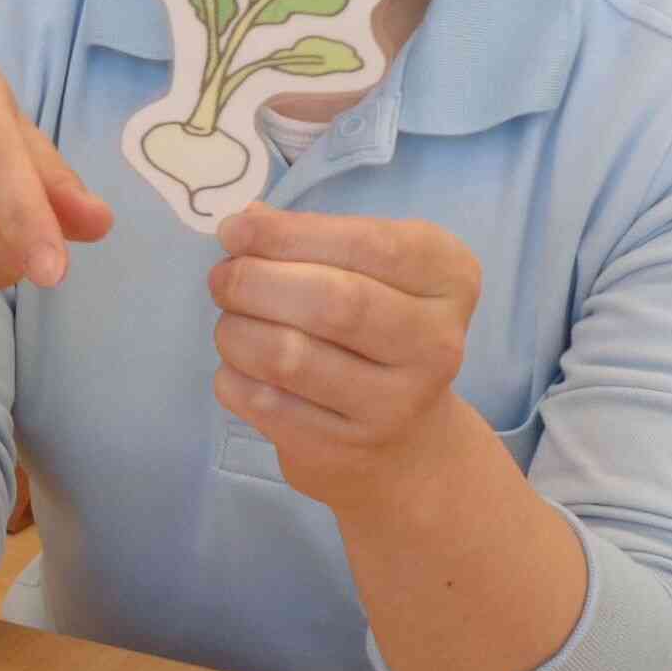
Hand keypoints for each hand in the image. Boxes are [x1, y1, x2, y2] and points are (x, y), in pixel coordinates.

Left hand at [209, 207, 484, 516]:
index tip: (234, 230)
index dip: (289, 234)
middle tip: (221, 279)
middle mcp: (435, 343)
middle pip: (331, 302)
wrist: (404, 444)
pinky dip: (234, 377)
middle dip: (255, 282)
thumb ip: (317, 241)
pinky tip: (235, 366)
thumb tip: (244, 221)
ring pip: (291, 356)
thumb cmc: (379, 334)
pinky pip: (267, 403)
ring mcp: (393, 404)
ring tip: (228, 323)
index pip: (368, 244)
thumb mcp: (374, 274)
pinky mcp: (345, 449)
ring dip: (237, 332)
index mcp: (450, 279)